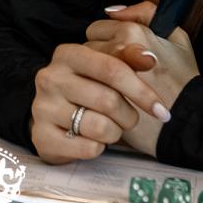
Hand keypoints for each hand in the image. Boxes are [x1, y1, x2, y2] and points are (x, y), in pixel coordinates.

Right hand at [28, 33, 174, 164]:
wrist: (55, 118)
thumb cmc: (89, 89)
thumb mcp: (106, 66)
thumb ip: (128, 56)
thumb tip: (149, 57)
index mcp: (68, 53)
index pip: (113, 69)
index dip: (141, 90)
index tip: (161, 108)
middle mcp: (50, 77)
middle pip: (109, 100)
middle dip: (128, 115)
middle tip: (131, 119)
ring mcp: (42, 106)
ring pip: (100, 126)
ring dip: (114, 132)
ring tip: (109, 128)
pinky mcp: (41, 136)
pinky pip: (88, 148)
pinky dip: (99, 148)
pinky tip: (92, 140)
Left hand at [88, 1, 198, 105]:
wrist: (189, 119)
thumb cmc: (184, 81)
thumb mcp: (177, 38)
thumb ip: (146, 12)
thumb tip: (114, 10)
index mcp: (132, 33)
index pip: (97, 29)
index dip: (108, 40)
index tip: (121, 53)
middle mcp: (116, 50)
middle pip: (88, 49)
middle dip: (100, 58)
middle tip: (119, 72)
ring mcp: (107, 76)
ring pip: (85, 70)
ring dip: (94, 76)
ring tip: (116, 87)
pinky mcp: (103, 100)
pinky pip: (87, 91)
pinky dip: (95, 95)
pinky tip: (112, 101)